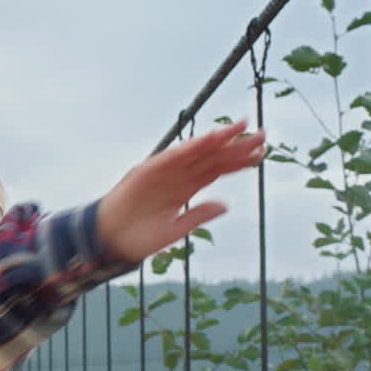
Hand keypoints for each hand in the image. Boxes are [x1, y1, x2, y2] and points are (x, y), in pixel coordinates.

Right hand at [96, 120, 264, 262]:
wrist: (107, 242)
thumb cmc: (138, 237)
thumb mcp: (175, 230)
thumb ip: (198, 215)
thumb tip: (225, 204)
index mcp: (185, 189)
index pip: (217, 170)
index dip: (239, 162)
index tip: (261, 154)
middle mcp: (176, 176)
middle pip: (211, 157)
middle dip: (236, 146)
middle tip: (263, 134)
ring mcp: (162, 172)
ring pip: (195, 152)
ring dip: (218, 139)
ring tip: (240, 128)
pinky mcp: (147, 171)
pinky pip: (172, 156)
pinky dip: (191, 146)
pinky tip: (210, 138)